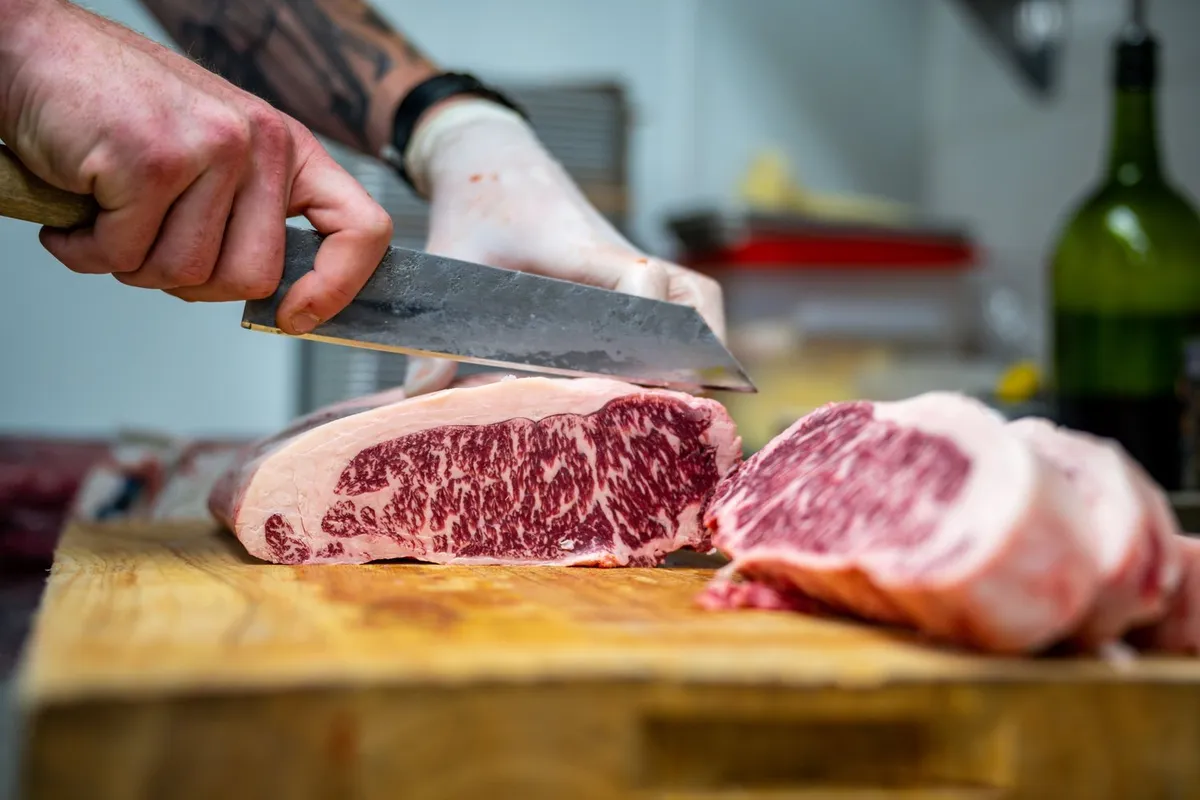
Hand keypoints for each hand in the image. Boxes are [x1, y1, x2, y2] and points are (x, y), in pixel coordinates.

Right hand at [0, 0, 392, 333]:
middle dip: (190, 281)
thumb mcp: (210, 160)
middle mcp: (263, 142)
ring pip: (185, 274)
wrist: (31, 55)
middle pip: (253, 277)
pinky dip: (84, 248)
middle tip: (147, 240)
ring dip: (129, 261)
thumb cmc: (116, 114)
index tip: (294, 317)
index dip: (339, 288)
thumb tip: (284, 301)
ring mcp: (212, 148)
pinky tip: (77, 202)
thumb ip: (249, 218)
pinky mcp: (154, 160)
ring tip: (109, 209)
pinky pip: (124, 255)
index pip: (363, 229)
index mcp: (288, 148)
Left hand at [398, 98, 725, 395]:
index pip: (636, 277)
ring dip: (703, 338)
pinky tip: (675, 373)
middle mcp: (616, 255)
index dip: (649, 318)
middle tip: (685, 400)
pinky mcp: (629, 270)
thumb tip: (419, 399)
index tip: (644, 362)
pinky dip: (692, 329)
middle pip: (690, 294)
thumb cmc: (475, 208)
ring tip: (692, 392)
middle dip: (695, 347)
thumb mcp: (451, 265)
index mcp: (576, 249)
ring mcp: (628, 262)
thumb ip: (436, 336)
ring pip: (696, 295)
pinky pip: (682, 296)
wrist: (495, 160)